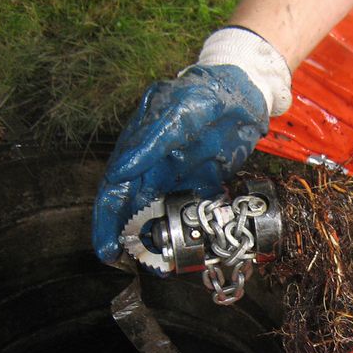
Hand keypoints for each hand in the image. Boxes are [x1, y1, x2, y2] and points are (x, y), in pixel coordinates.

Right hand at [92, 28, 290, 263]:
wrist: (246, 92)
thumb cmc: (209, 93)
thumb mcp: (179, 112)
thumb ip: (151, 142)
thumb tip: (122, 171)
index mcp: (141, 143)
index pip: (116, 184)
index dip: (107, 215)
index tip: (106, 244)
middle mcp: (155, 161)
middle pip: (131, 202)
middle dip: (122, 232)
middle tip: (117, 258)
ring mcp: (178, 173)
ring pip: (157, 210)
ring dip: (152, 235)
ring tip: (150, 260)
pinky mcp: (202, 181)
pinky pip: (188, 210)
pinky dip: (182, 228)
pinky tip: (180, 247)